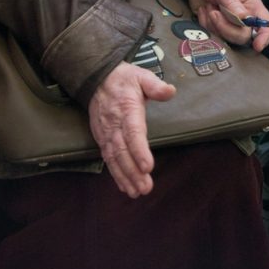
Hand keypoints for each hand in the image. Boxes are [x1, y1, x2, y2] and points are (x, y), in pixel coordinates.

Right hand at [88, 61, 175, 197]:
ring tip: (136, 192)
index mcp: (127, 109)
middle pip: (123, 151)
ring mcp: (106, 133)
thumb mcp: (141, 76)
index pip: (133, 132)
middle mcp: (114, 125)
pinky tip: (124, 187)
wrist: (97, 79)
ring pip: (114, 159)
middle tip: (145, 187)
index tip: (147, 166)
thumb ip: (155, 86)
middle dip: (133, 171)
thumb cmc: (124, 79)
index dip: (139, 150)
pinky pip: (108, 159)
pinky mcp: (102, 139)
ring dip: (125, 177)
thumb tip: (170, 91)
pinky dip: (115, 174)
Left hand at [189, 0, 268, 52]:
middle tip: (214, 11)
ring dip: (213, 23)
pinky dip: (205, 23)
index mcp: (252, 5)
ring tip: (210, 7)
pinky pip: (213, 35)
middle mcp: (244, 18)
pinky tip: (204, 10)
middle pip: (243, 36)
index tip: (257, 45)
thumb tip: (244, 18)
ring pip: (227, 38)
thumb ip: (233, 3)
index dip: (264, 36)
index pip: (265, 24)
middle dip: (226, 27)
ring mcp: (231, 26)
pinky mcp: (218, 29)